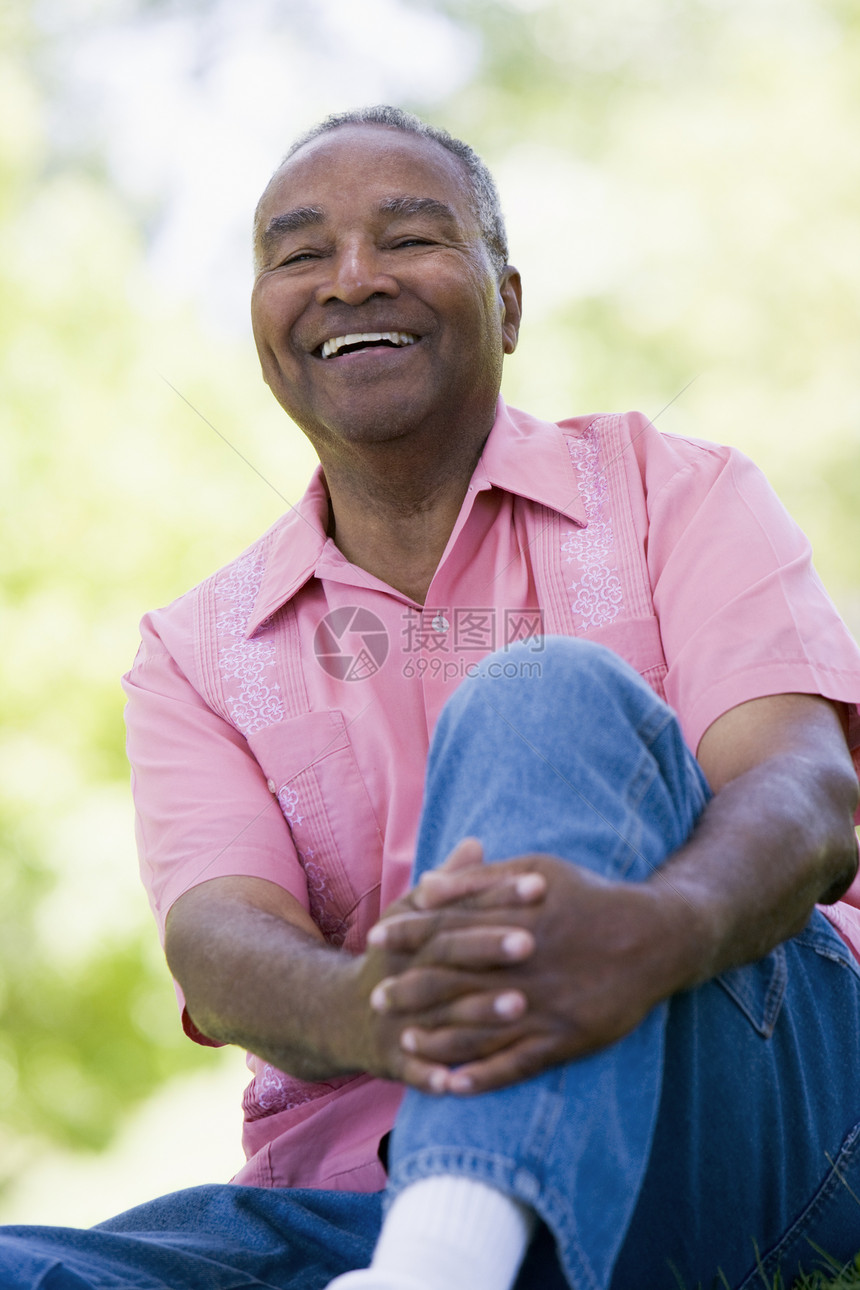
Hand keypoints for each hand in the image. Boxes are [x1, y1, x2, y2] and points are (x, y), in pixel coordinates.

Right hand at [345, 840, 547, 1091]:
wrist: (340, 1014)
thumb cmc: (394, 958)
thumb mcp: (410, 916)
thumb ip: (449, 884)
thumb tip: (476, 843)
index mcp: (415, 932)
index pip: (461, 907)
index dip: (498, 895)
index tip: (539, 885)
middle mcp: (406, 971)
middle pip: (449, 956)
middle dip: (488, 949)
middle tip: (531, 941)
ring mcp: (399, 1016)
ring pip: (442, 1012)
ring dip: (478, 1012)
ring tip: (521, 1004)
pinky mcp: (392, 1058)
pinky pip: (413, 1069)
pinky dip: (432, 1076)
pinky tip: (459, 1083)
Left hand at [369, 853, 692, 1094]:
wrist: (654, 936)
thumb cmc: (588, 896)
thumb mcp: (535, 869)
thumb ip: (481, 877)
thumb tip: (428, 884)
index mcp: (515, 918)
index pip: (447, 925)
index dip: (408, 932)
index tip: (375, 938)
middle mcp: (524, 965)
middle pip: (454, 978)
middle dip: (411, 989)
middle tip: (375, 998)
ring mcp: (544, 1006)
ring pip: (479, 1028)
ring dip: (437, 1039)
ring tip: (403, 1043)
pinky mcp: (565, 1039)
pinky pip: (516, 1064)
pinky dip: (482, 1078)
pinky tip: (450, 1086)